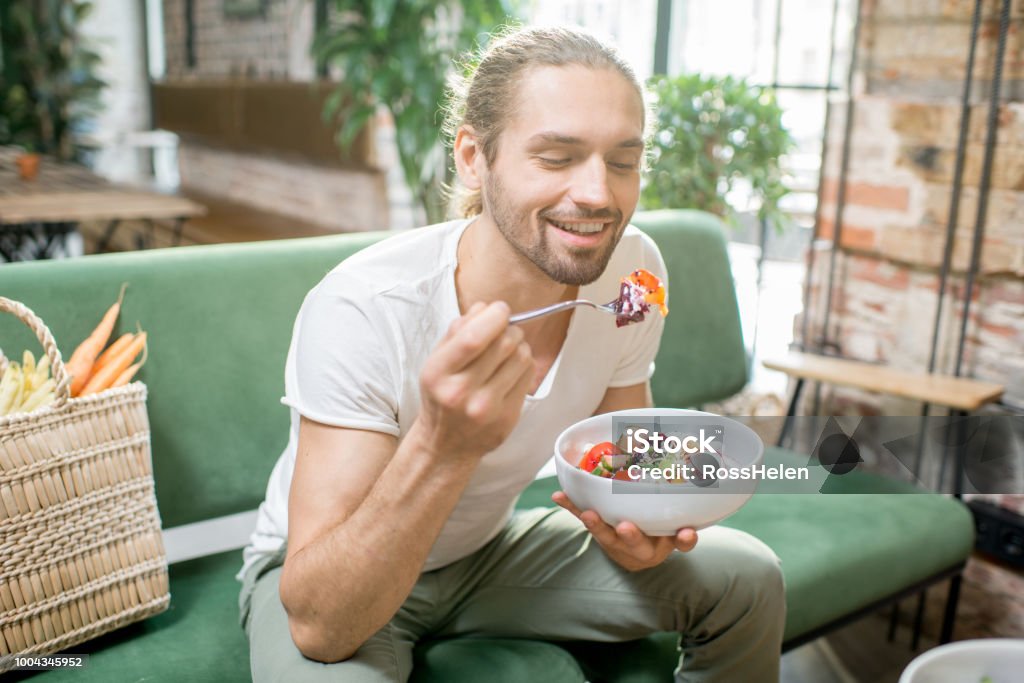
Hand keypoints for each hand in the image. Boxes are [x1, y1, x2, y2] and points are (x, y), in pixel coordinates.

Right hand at [417, 301, 533, 459]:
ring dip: (519, 345)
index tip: (500, 309)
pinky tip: (511, 369)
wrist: (445, 445)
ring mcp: (486, 408)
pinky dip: (524, 364)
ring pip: (521, 357)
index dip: (494, 317)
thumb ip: (457, 331)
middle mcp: (461, 392)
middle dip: (509, 328)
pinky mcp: (507, 418)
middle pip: (503, 344)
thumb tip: (485, 308)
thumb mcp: (437, 362)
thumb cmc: (441, 396)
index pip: (473, 338)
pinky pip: (528, 376)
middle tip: (505, 330)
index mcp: (438, 373)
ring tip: (507, 351)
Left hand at [552, 491, 698, 571]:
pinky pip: (583, 517)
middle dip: (631, 536)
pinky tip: (558, 495)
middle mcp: (640, 548)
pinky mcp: (599, 532)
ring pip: (606, 536)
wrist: (633, 555)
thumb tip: (693, 495)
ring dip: (596, 525)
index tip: (686, 532)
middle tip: (626, 527)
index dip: (683, 539)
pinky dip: (571, 506)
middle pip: (637, 544)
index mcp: (665, 544)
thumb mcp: (673, 528)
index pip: (679, 543)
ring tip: (587, 514)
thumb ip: (683, 518)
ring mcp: (617, 541)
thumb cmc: (658, 533)